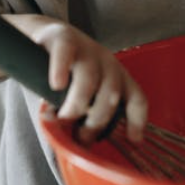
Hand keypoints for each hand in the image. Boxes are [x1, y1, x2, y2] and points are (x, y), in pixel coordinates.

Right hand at [19, 15, 147, 143]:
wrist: (47, 36)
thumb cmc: (66, 73)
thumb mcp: (82, 94)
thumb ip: (83, 118)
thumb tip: (77, 149)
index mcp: (117, 77)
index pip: (137, 99)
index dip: (138, 121)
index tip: (134, 141)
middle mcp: (107, 63)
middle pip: (111, 94)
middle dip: (97, 121)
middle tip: (81, 136)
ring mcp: (86, 50)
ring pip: (90, 78)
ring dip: (78, 104)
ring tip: (64, 117)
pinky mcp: (63, 39)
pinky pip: (65, 55)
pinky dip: (61, 71)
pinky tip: (56, 85)